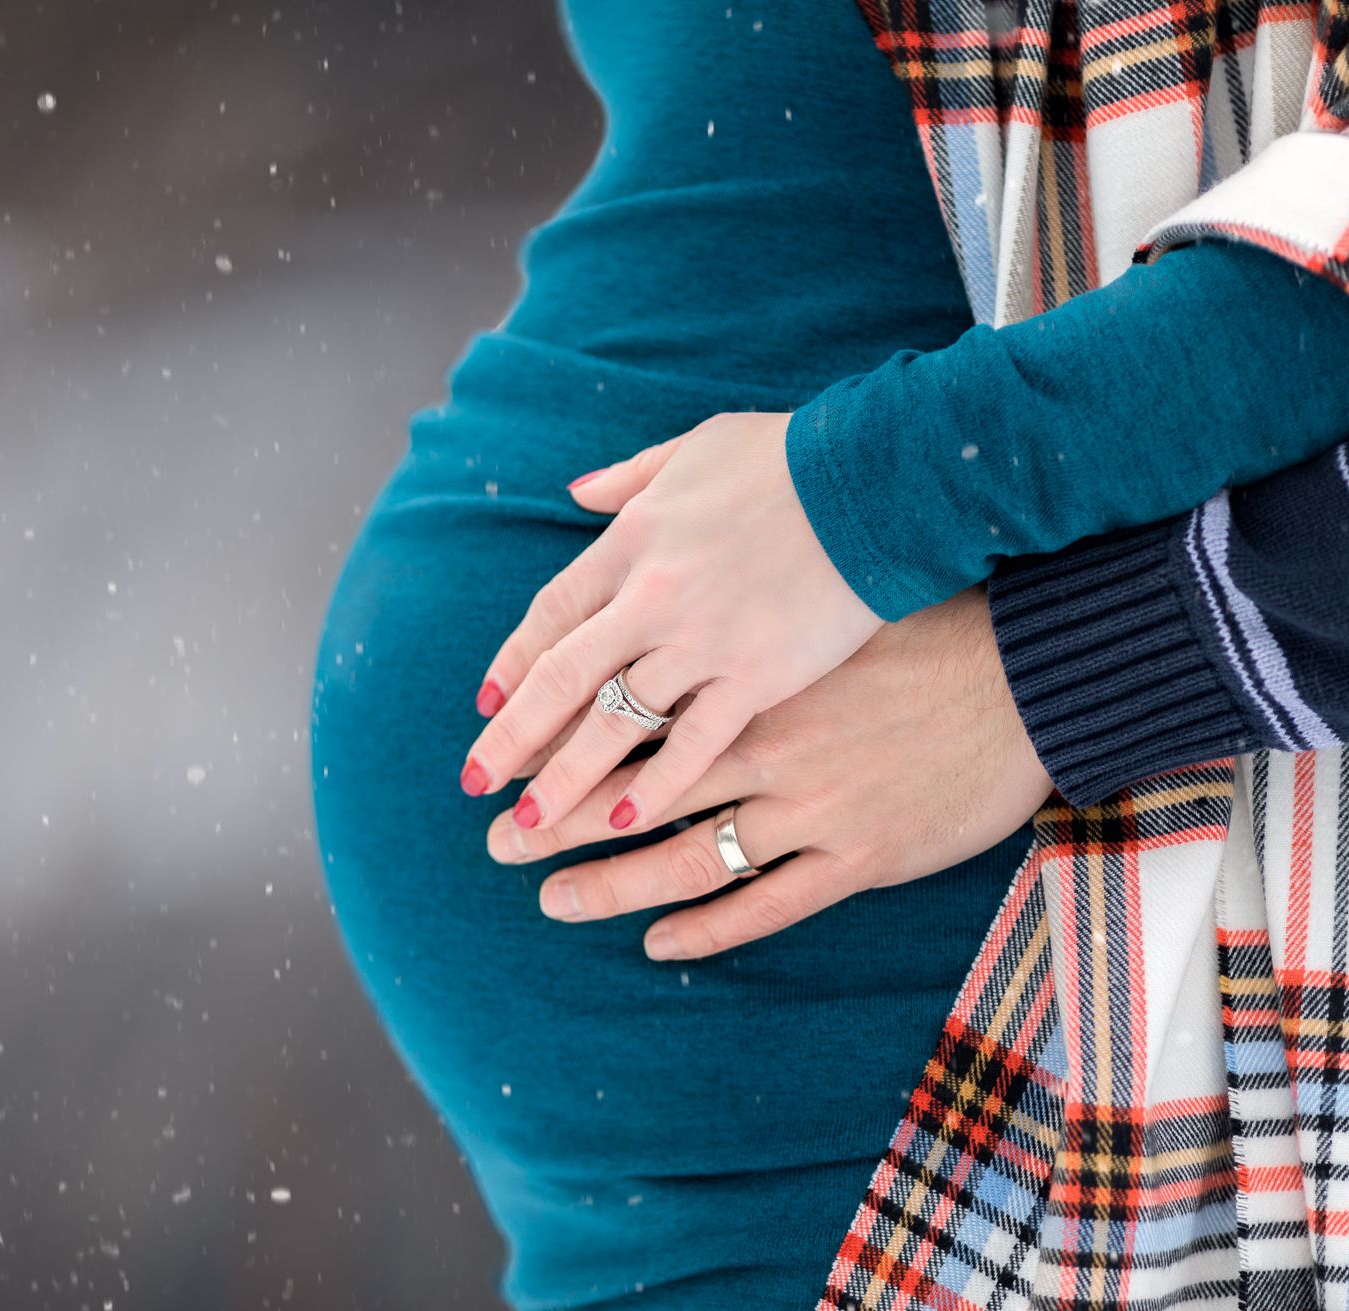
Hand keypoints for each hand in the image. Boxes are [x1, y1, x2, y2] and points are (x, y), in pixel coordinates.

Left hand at [458, 411, 883, 838]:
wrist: (873, 480)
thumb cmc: (789, 458)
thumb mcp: (694, 448)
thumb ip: (630, 479)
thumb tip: (578, 494)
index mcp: (632, 539)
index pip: (552, 613)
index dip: (514, 663)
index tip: (487, 706)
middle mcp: (652, 596)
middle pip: (564, 678)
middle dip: (515, 736)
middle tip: (476, 785)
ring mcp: (703, 642)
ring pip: (616, 723)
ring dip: (567, 776)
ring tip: (532, 823)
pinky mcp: (759, 678)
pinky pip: (694, 744)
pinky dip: (657, 785)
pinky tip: (626, 823)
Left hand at [484, 592, 1053, 959]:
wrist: (1031, 677)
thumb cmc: (928, 617)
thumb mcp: (825, 577)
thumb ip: (736, 569)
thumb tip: (614, 501)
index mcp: (750, 678)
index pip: (628, 716)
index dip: (561, 744)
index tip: (507, 761)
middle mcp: (767, 746)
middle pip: (637, 791)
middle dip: (558, 819)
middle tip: (498, 841)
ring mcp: (812, 808)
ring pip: (689, 858)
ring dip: (613, 884)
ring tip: (552, 900)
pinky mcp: (860, 856)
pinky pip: (769, 906)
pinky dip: (709, 927)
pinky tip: (661, 942)